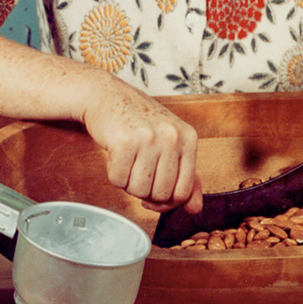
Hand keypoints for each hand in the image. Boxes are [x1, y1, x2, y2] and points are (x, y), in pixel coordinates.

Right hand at [81, 82, 202, 212]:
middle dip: (144, 191)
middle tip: (137, 170)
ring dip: (127, 182)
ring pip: (138, 190)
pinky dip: (113, 173)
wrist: (106, 95)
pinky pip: (117, 180)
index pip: (184, 191)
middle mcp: (172, 137)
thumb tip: (195, 209)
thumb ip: (186, 175)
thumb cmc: (138, 119)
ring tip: (127, 160)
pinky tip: (115, 155)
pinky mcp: (124, 142)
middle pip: (160, 194)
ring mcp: (149, 138)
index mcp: (189, 138)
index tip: (154, 193)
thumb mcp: (169, 141)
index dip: (166, 202)